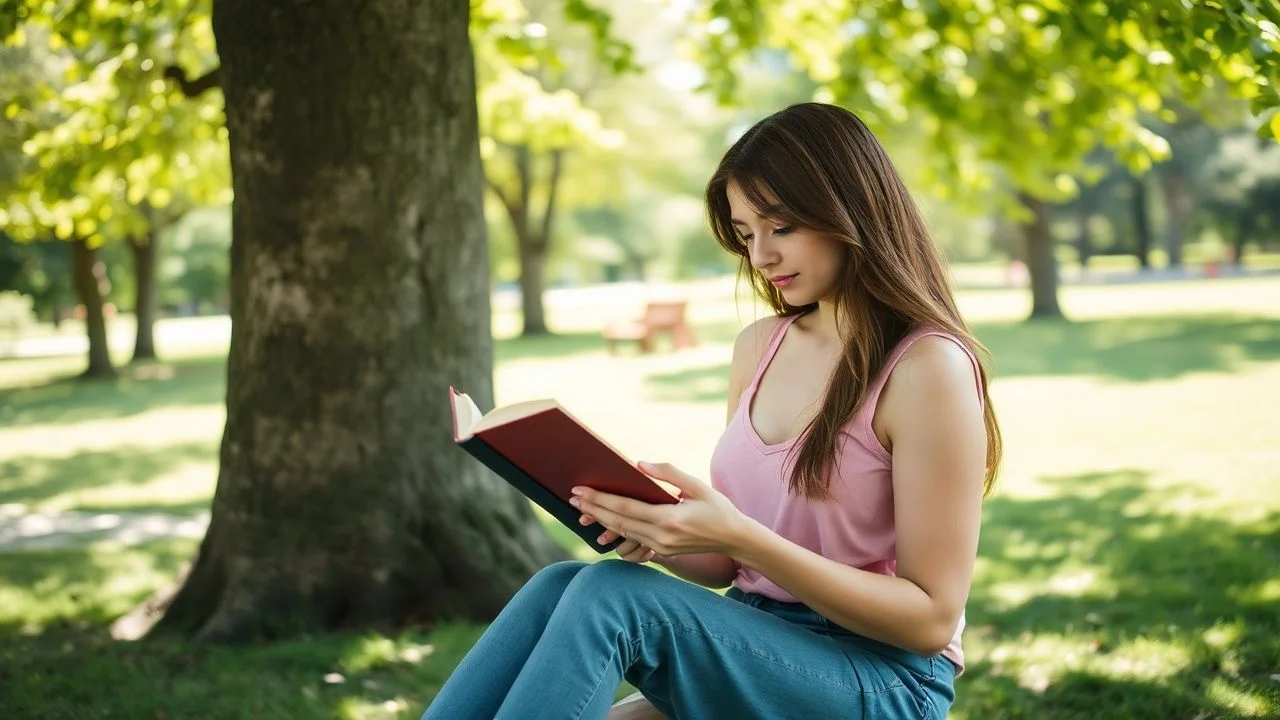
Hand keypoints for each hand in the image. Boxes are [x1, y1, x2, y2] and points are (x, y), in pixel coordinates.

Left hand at [570, 461, 751, 557]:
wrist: (734, 539)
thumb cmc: (718, 508)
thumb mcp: (697, 486)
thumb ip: (669, 474)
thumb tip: (639, 464)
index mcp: (669, 519)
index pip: (625, 508)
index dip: (600, 500)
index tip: (581, 490)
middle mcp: (662, 536)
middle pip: (618, 522)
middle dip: (593, 509)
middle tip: (572, 498)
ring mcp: (661, 547)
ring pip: (622, 533)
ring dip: (600, 521)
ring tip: (581, 510)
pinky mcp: (661, 551)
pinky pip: (632, 540)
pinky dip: (616, 531)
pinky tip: (603, 523)